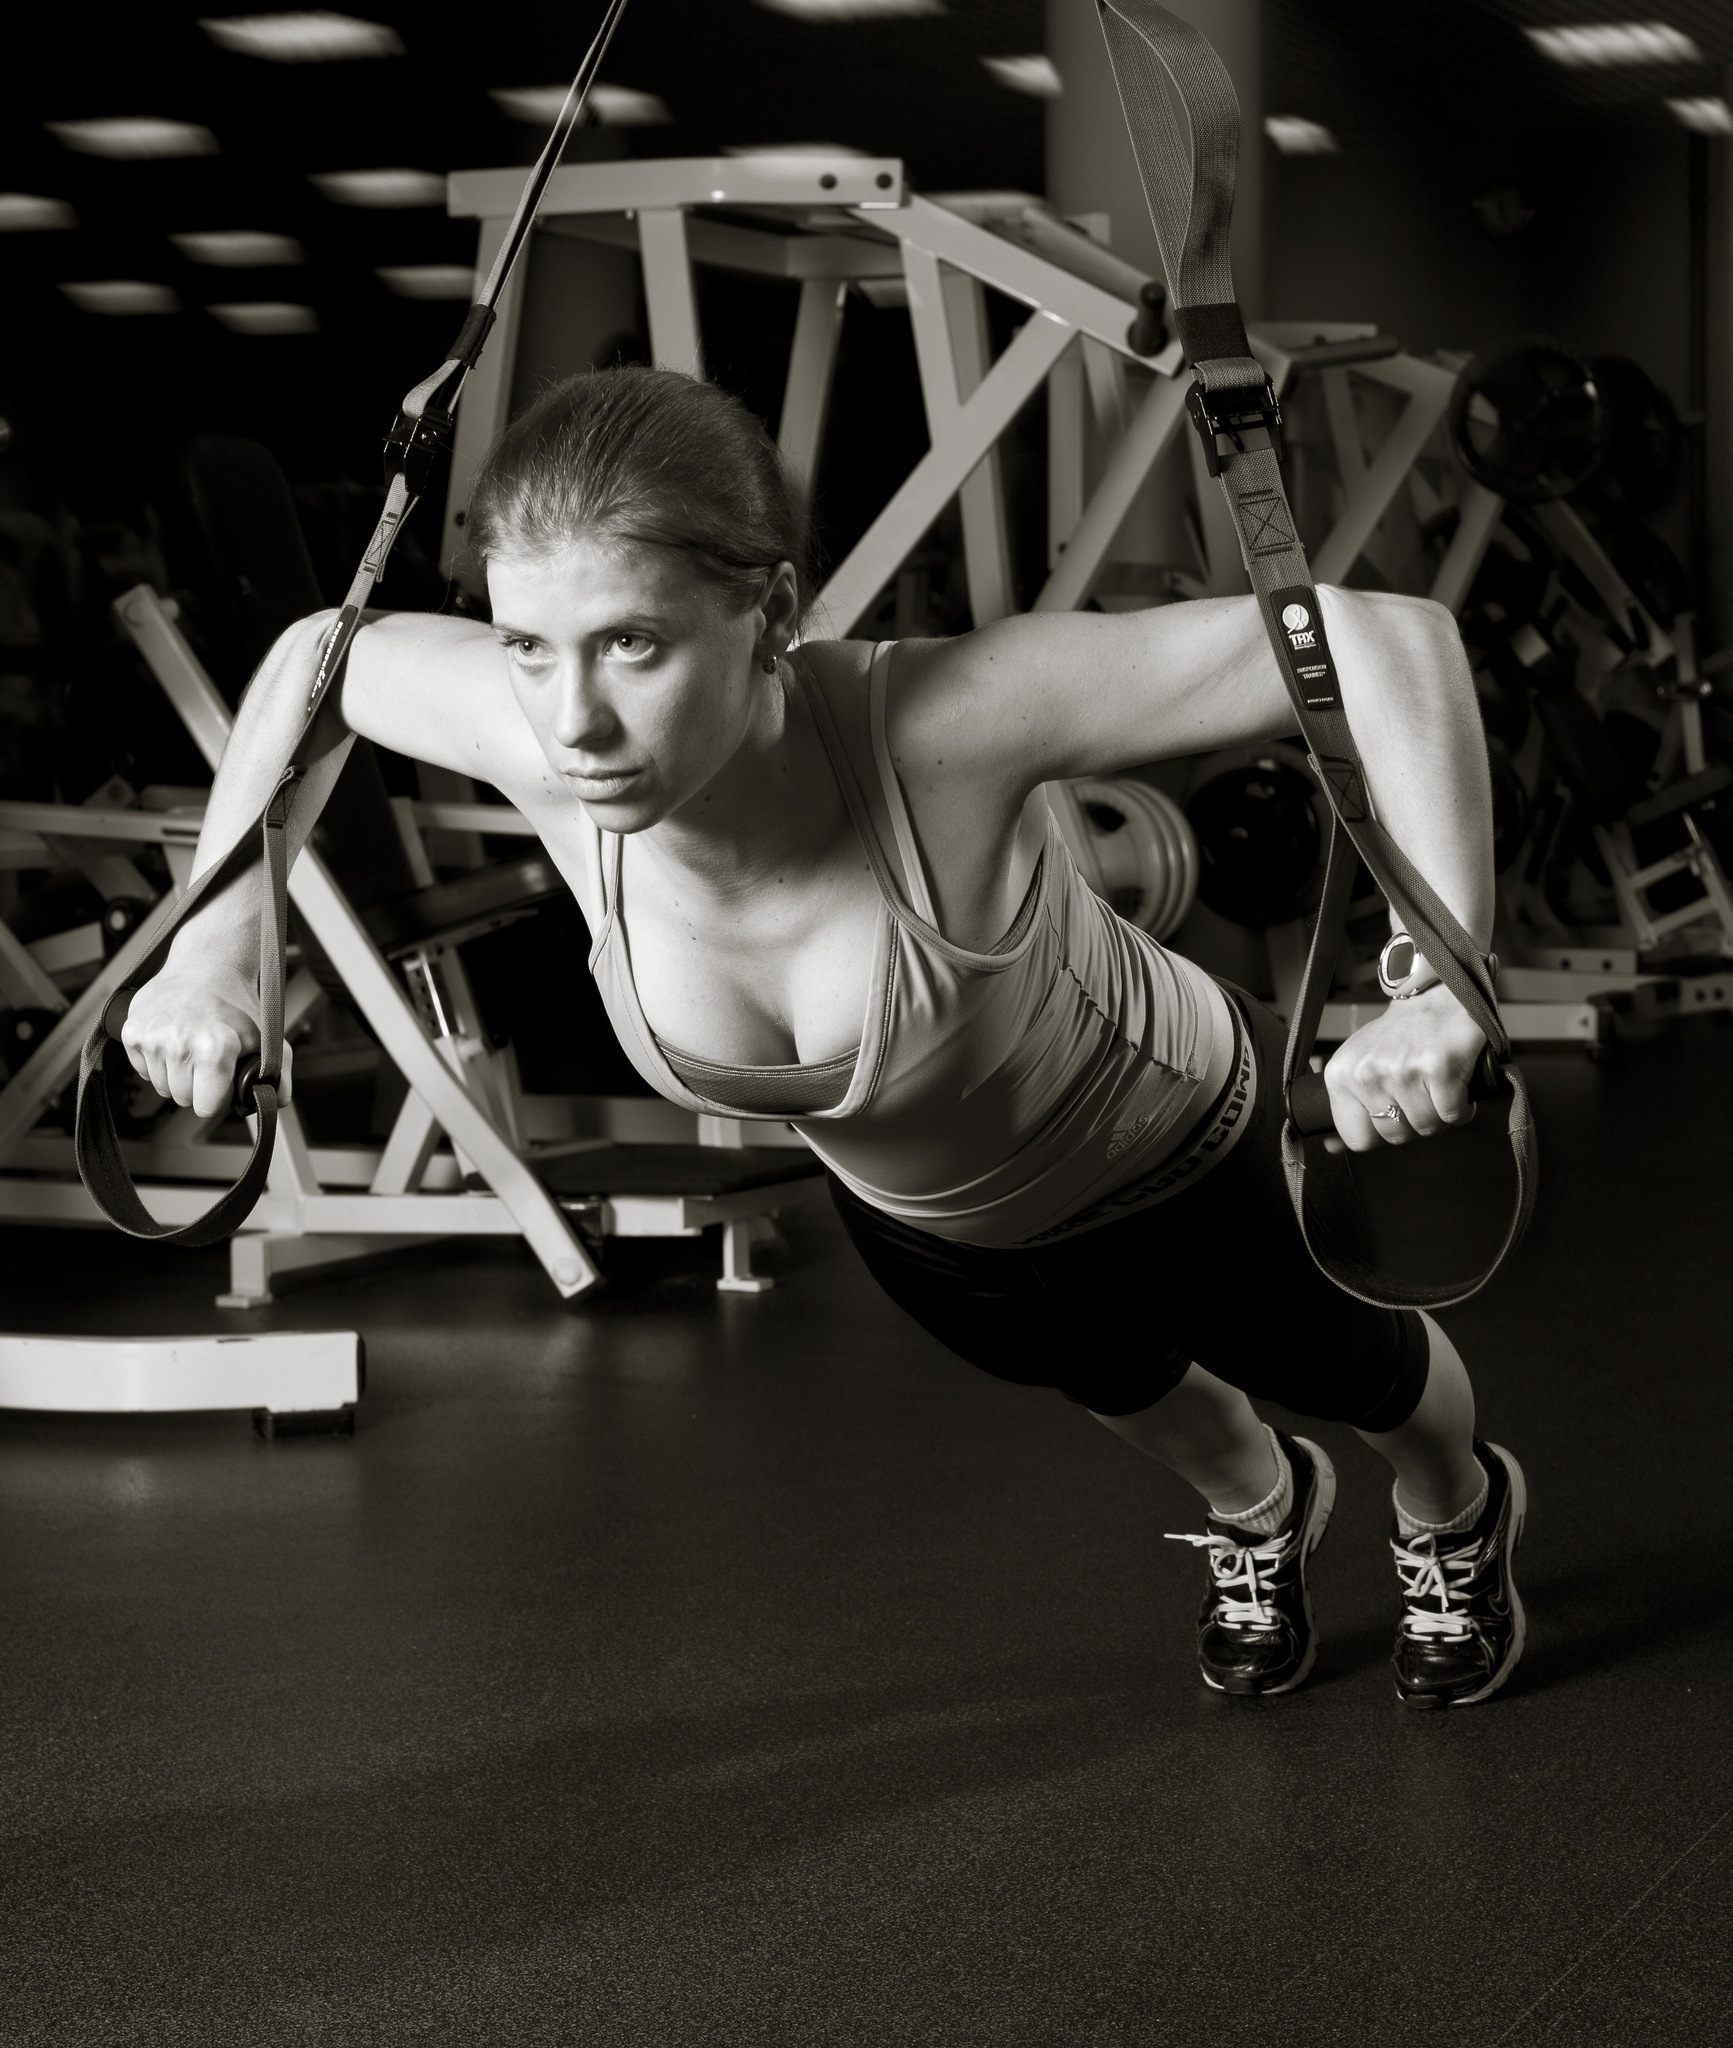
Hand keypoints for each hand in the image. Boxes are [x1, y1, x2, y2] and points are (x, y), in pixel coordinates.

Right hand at [120, 966, 292, 1120]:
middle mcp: (178, 1044)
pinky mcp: (131, 1032)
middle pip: (183, 1099)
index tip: (224, 1083)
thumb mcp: (266, 1038)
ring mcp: (151, 1038)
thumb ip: (277, 1075)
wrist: (205, 966)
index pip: (206, 1108)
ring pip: (162, 1087)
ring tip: (191, 1047)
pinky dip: (158, 1064)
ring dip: (177, 1076)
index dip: (219, 1099)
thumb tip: (275, 1102)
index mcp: (214, 1048)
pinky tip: (173, 1041)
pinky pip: (143, 1071)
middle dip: (198, 1087)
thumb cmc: (236, 1004)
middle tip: (209, 1061)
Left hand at [1323, 981, 1484, 1150]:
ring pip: (1427, 1128)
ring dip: (1439, 1113)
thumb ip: (1346, 1107)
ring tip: (1435, 1086)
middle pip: (1396, 1136)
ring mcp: (1402, 1070)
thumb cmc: (1399, 1036)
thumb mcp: (1359, 1065)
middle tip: (1418, 1092)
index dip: (1381, 1131)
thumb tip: (1332, 1146)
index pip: (1357, 1139)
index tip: (1392, 1111)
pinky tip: (1454, 1085)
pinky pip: (1453, 1115)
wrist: (1436, 999)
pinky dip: (1461, 1107)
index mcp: (1341, 1075)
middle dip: (1413, 1122)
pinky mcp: (1439, 1068)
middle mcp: (1367, 1073)